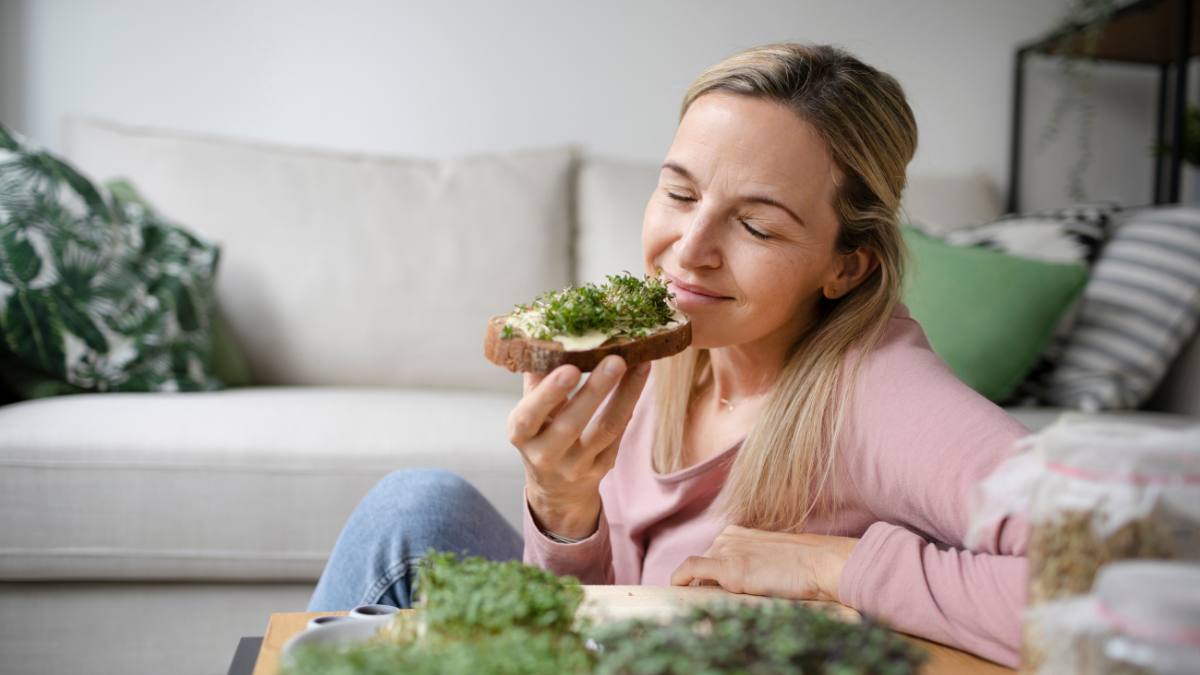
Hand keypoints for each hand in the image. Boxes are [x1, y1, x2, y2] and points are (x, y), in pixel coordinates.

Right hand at [508, 355, 651, 537]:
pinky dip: (630, 405)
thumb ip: (537, 379)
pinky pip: (619, 434)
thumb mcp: (529, 412)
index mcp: (521, 434)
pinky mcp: (602, 468)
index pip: (530, 415)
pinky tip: (640, 379)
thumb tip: (546, 332)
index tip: (570, 369)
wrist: (557, 488)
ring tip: (641, 365)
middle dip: (596, 390)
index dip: (549, 394)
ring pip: (605, 429)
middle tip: (616, 359)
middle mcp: (546, 454)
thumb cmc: (541, 434)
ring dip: (625, 394)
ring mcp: (576, 465)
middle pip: (572, 423)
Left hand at [669, 525, 857, 602]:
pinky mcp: (729, 566)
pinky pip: (691, 568)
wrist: (820, 563)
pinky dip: (680, 578)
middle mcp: (728, 537)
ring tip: (703, 604)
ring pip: (698, 569)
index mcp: (738, 532)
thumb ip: (752, 562)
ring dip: (698, 587)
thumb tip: (745, 579)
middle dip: (705, 582)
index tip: (707, 587)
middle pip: (705, 563)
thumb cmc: (805, 564)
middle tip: (709, 602)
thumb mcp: (772, 557)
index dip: (709, 573)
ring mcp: (727, 550)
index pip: (713, 554)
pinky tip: (676, 588)